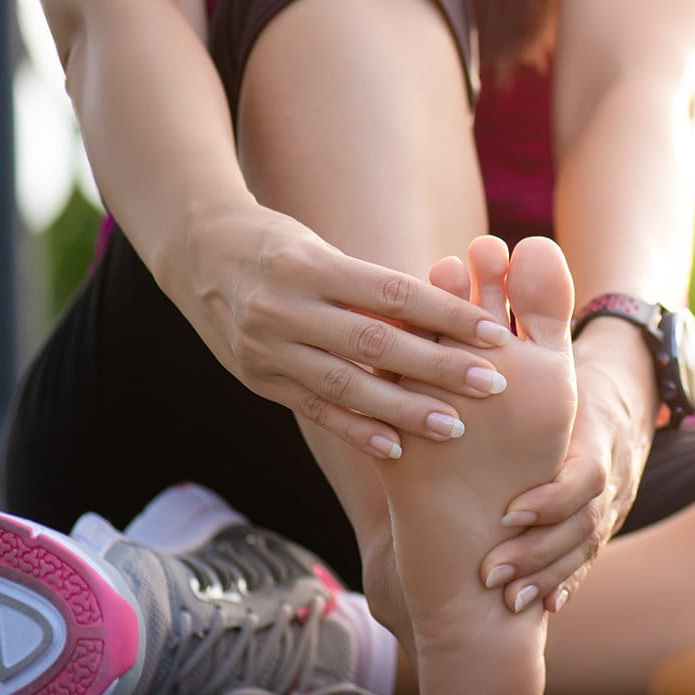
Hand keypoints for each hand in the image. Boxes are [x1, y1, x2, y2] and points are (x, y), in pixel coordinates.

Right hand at [168, 199, 513, 458]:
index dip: (448, 315)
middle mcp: (284, 309)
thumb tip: (448, 314)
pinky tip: (397, 448)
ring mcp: (267, 349)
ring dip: (405, 409)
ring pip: (346, 385)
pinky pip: (315, 410)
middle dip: (438, 367)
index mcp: (311, 267)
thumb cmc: (281, 245)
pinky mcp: (259, 380)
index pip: (393, 294)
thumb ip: (373, 288)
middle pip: (374, 343)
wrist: (197, 254)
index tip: (497, 334)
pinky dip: (357, 430)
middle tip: (494, 384)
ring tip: (456, 426)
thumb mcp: (324, 251)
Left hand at [479, 334, 654, 613]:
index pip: (584, 477)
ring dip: (549, 576)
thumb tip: (463, 340)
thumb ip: (517, 364)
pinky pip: (590, 555)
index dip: (550, 499)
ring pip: (588, 546)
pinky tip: (546, 608)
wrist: (631, 383)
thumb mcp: (552, 362)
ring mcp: (615, 500)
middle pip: (584, 524)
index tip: (508, 514)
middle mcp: (613, 474)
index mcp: (598, 435)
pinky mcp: (605, 518)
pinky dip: (569, 581)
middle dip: (539, 553)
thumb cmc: (570, 369)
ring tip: (509, 601)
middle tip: (490, 575)